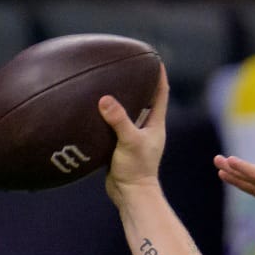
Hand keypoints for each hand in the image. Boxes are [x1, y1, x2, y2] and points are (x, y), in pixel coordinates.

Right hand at [99, 64, 169, 204]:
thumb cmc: (136, 169)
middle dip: (139, 83)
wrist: (129, 195)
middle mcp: (147, 128)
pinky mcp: (120, 146)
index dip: (159, 75)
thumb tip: (105, 99)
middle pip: (146, 100)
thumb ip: (119, 120)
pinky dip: (106, 117)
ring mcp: (133, 137)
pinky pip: (113, 126)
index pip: (161, 94)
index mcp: (155, 124)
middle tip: (128, 67)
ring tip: (109, 84)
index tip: (154, 59)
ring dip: (122, 100)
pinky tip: (93, 111)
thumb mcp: (128, 141)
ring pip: (128, 113)